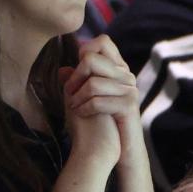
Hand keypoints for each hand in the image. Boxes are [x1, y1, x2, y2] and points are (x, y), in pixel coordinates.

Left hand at [63, 36, 142, 166]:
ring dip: (77, 97)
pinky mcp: (129, 106)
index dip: (84, 52)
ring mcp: (130, 90)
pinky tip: (81, 114)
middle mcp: (126, 76)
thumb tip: (62, 69)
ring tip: (74, 106)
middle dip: (75, 77)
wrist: (116, 149)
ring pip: (92, 82)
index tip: (77, 73)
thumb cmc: (99, 122)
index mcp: (118, 70)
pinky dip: (84, 108)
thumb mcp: (84, 98)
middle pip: (91, 59)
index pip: (102, 42)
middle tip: (69, 93)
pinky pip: (98, 101)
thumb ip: (77, 82)